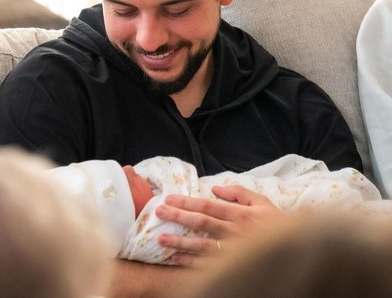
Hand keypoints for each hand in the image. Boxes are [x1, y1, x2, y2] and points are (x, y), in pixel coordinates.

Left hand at [155, 185, 282, 265]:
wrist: (297, 246)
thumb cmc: (276, 222)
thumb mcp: (262, 201)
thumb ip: (239, 193)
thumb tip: (215, 189)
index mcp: (240, 214)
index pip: (208, 206)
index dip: (187, 202)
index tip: (169, 199)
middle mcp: (234, 231)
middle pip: (201, 223)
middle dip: (178, 217)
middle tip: (158, 212)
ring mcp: (233, 251)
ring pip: (202, 245)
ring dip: (180, 242)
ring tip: (160, 239)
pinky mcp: (233, 265)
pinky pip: (208, 264)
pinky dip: (191, 262)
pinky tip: (175, 259)